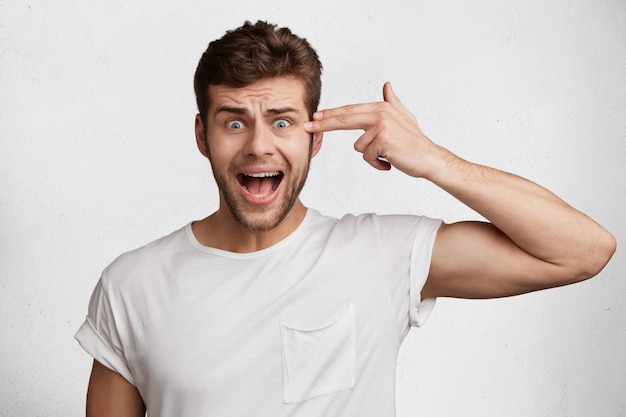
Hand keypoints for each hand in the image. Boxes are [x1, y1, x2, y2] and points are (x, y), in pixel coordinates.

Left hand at [304, 82, 446, 178]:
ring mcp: (381, 126)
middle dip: (323, 124)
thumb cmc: (415, 142)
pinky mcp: (382, 140)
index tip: (315, 117)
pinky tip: (390, 162)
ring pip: (359, 147)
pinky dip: (377, 164)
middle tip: (307, 127)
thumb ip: (392, 102)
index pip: (350, 111)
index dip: (331, 114)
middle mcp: (380, 113)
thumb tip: (386, 86)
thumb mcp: (404, 117)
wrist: (430, 158)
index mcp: (382, 107)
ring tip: (388, 155)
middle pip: (345, 119)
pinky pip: (367, 157)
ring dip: (371, 156)